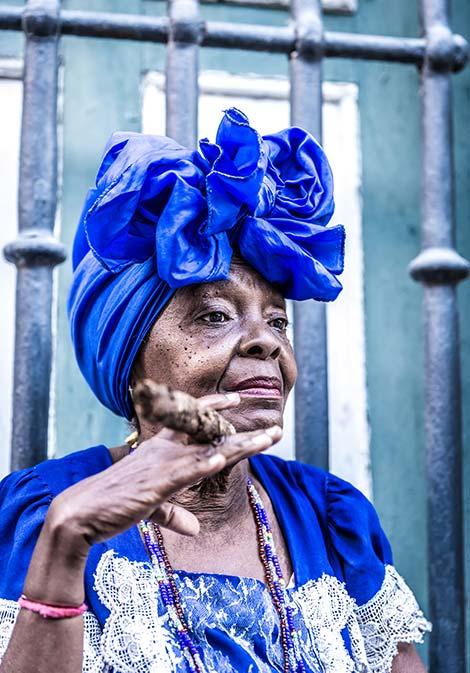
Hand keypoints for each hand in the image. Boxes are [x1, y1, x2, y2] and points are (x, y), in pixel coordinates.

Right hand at [46, 393, 281, 556]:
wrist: (82, 512)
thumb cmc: (115, 505)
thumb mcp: (151, 507)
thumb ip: (175, 514)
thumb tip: (195, 528)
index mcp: (160, 448)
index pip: (192, 421)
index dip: (214, 407)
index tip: (236, 398)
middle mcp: (165, 450)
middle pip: (211, 435)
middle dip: (245, 433)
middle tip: (276, 429)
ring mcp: (162, 465)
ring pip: (209, 451)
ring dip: (241, 446)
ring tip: (268, 440)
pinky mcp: (156, 484)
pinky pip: (185, 471)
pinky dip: (203, 464)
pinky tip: (221, 459)